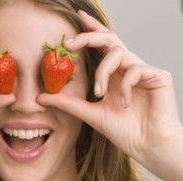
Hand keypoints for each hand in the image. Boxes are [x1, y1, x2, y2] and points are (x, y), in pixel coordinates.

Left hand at [38, 10, 182, 167]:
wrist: (147, 146)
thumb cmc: (124, 130)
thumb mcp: (90, 114)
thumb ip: (68, 103)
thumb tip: (40, 97)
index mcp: (113, 75)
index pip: (102, 46)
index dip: (91, 30)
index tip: (76, 17)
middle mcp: (127, 69)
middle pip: (109, 38)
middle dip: (88, 36)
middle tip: (70, 43)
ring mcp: (143, 71)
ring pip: (118, 53)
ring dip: (103, 72)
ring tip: (100, 93)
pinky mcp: (158, 76)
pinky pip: (135, 69)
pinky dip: (124, 86)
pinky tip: (124, 104)